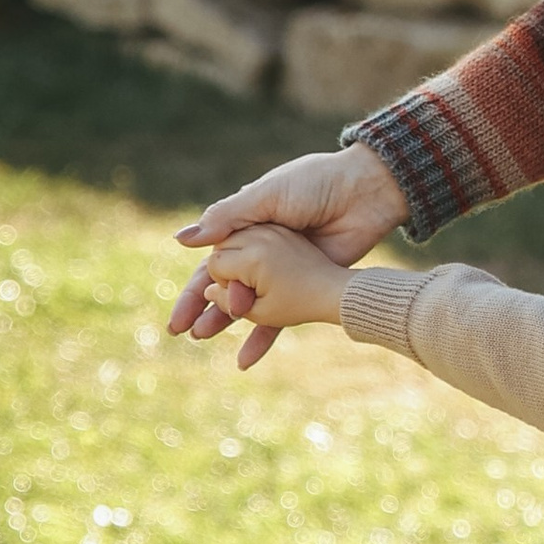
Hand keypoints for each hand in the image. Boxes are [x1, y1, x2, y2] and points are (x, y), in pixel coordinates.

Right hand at [169, 144, 403, 370]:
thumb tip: (180, 240)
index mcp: (247, 225)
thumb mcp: (266, 196)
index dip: (195, 287)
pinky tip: (245, 358)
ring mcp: (282, 268)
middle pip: (223, 283)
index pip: (212, 260)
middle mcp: (260, 248)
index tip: (179, 313)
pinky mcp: (304, 281)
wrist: (364, 192)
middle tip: (182, 330)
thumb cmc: (314, 184)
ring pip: (247, 301)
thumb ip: (226, 218)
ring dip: (224, 320)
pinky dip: (261, 336)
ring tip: (202, 338)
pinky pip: (279, 315)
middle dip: (202, 307)